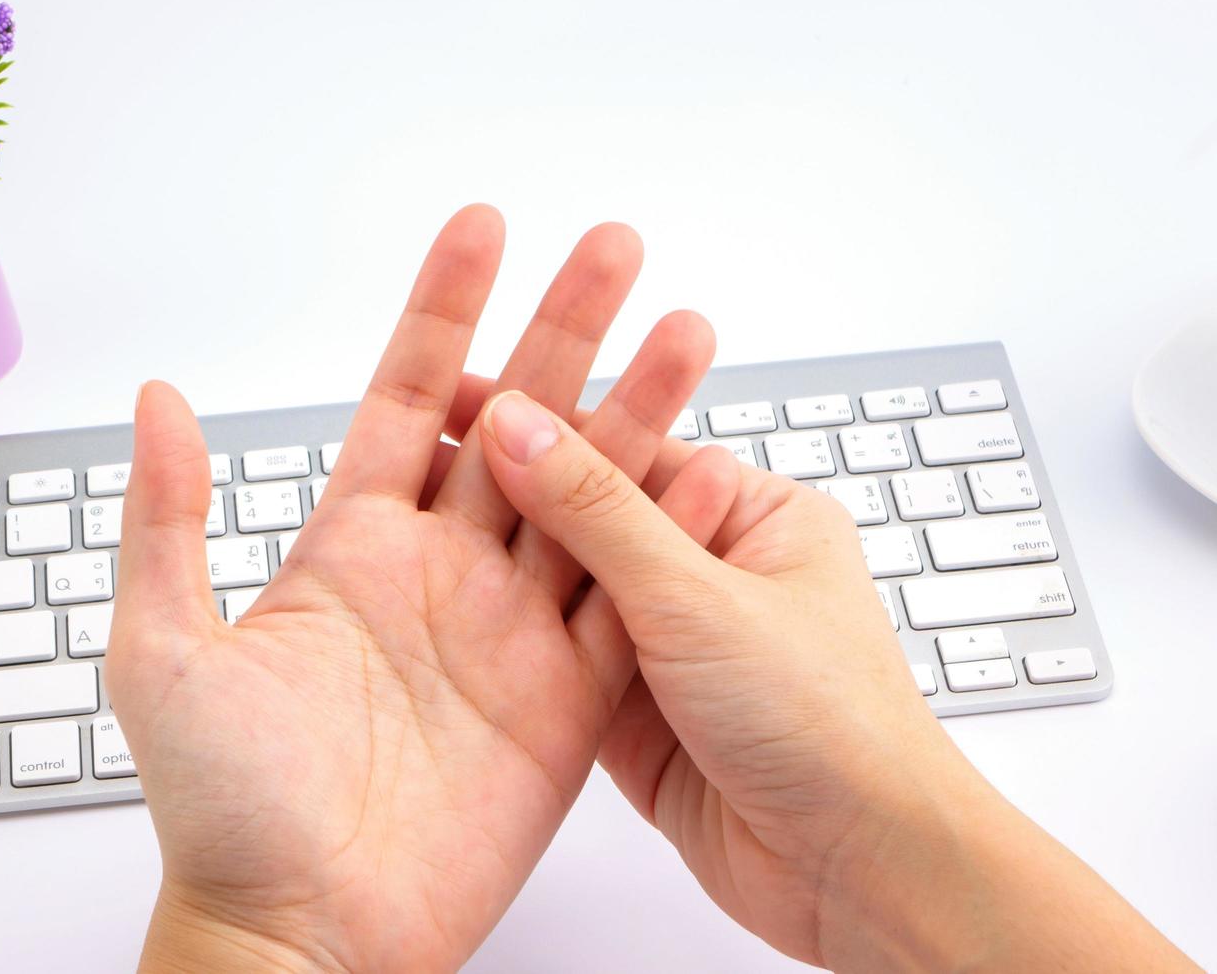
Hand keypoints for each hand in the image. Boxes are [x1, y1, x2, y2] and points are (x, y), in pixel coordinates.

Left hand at [105, 205, 724, 970]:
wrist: (302, 934)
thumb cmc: (220, 809)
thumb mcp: (161, 651)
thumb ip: (169, 520)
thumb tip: (160, 399)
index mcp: (352, 549)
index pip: (413, 399)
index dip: (445, 311)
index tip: (482, 231)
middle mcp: (442, 575)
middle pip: (521, 426)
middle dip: (566, 332)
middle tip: (613, 248)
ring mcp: (511, 634)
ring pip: (590, 498)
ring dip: (638, 415)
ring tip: (684, 334)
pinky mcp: (565, 705)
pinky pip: (627, 606)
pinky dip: (666, 543)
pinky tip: (706, 472)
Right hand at [468, 388, 1198, 970]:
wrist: (856, 871)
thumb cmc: (830, 724)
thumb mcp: (699, 595)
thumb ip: (598, 511)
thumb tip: (520, 425)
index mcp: (752, 514)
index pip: (627, 447)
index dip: (541, 425)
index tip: (462, 402)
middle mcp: (711, 571)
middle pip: (590, 515)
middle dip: (512, 492)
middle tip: (424, 458)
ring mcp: (671, 643)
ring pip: (571, 589)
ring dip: (509, 567)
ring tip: (419, 530)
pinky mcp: (639, 711)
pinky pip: (566, 659)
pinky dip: (519, 640)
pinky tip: (458, 616)